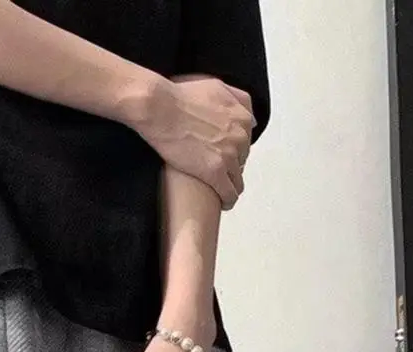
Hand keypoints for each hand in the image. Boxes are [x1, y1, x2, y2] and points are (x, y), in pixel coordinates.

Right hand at [134, 74, 253, 208]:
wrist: (160, 109)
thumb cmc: (181, 96)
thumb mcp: (217, 87)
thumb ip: (238, 100)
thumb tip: (252, 117)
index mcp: (242, 116)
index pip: (246, 140)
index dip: (234, 149)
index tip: (224, 156)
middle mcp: (240, 136)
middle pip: (242, 160)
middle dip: (231, 166)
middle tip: (216, 172)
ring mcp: (228, 155)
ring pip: (238, 179)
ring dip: (230, 185)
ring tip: (221, 191)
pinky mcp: (214, 172)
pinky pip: (229, 193)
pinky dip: (228, 200)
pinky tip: (223, 204)